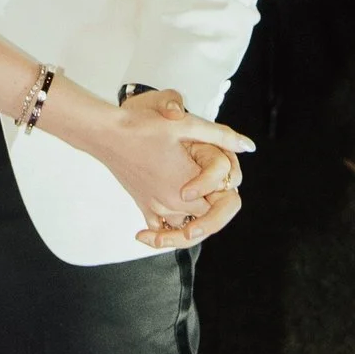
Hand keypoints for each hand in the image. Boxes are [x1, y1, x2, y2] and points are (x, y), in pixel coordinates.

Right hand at [95, 92, 249, 242]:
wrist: (105, 133)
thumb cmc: (143, 126)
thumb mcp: (185, 124)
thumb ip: (221, 137)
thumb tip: (248, 145)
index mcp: (186, 188)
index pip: (221, 207)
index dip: (227, 195)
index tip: (226, 180)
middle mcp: (172, 204)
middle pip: (206, 222)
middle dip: (215, 208)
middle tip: (218, 189)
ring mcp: (155, 208)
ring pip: (185, 227)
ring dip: (196, 219)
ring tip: (201, 199)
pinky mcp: (143, 206)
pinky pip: (162, 229)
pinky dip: (171, 228)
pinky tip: (176, 213)